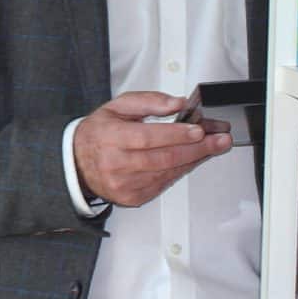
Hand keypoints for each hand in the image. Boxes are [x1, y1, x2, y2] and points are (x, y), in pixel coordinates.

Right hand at [71, 91, 231, 208]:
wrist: (77, 163)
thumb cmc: (99, 133)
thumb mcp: (118, 107)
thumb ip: (148, 101)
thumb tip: (177, 103)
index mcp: (110, 137)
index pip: (147, 137)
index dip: (176, 135)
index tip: (199, 130)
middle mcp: (116, 164)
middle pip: (163, 158)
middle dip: (197, 149)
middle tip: (220, 140)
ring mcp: (124, 184)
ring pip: (167, 173)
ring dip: (194, 160)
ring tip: (213, 148)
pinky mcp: (132, 198)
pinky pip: (163, 184)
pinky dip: (181, 171)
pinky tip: (193, 160)